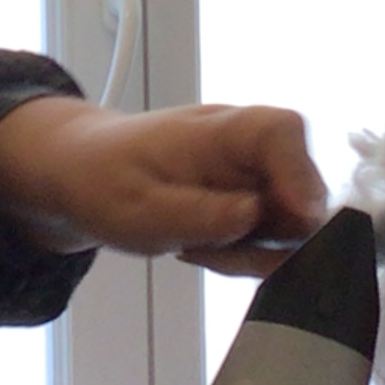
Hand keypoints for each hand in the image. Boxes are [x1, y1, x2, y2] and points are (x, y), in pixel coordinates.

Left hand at [0, 99, 329, 276]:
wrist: (83, 175)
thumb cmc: (103, 180)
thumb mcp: (138, 209)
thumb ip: (198, 214)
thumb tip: (255, 215)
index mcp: (223, 129)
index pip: (283, 132)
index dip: (301, 176)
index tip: (297, 219)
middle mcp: (250, 147)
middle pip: (300, 192)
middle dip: (267, 239)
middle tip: (205, 251)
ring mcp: (256, 175)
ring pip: (290, 226)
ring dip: (251, 253)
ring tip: (195, 247)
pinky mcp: (256, 201)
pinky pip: (272, 239)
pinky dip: (243, 255)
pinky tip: (202, 247)